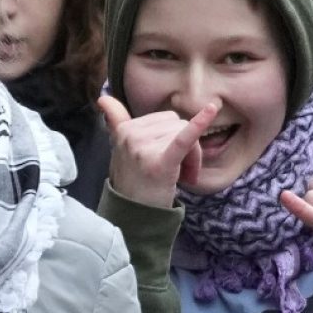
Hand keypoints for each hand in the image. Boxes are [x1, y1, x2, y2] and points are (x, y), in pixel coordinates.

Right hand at [98, 96, 218, 208]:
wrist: (135, 214)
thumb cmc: (134, 179)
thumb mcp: (120, 147)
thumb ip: (115, 120)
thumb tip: (102, 98)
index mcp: (124, 129)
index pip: (162, 119)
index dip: (170, 137)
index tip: (166, 158)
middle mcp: (131, 135)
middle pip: (176, 124)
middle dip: (184, 146)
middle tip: (179, 172)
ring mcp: (143, 148)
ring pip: (184, 133)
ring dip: (191, 157)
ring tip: (181, 176)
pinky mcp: (160, 162)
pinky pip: (183, 138)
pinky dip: (198, 124)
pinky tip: (211, 109)